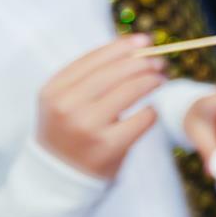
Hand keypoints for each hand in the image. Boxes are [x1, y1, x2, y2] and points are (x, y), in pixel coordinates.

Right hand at [36, 35, 164, 178]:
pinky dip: (152, 111)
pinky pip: (143, 117)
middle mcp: (68, 106)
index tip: (145, 40)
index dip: (123, 46)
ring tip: (161, 79)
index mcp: (54, 90)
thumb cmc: (69, 129)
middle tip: (160, 61)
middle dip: (144, 61)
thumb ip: (92, 75)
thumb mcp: (65, 99)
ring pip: (132, 89)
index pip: (94, 58)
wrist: (59, 176)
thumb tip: (135, 46)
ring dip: (153, 80)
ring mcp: (88, 127)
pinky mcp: (109, 146)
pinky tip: (150, 110)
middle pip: (116, 71)